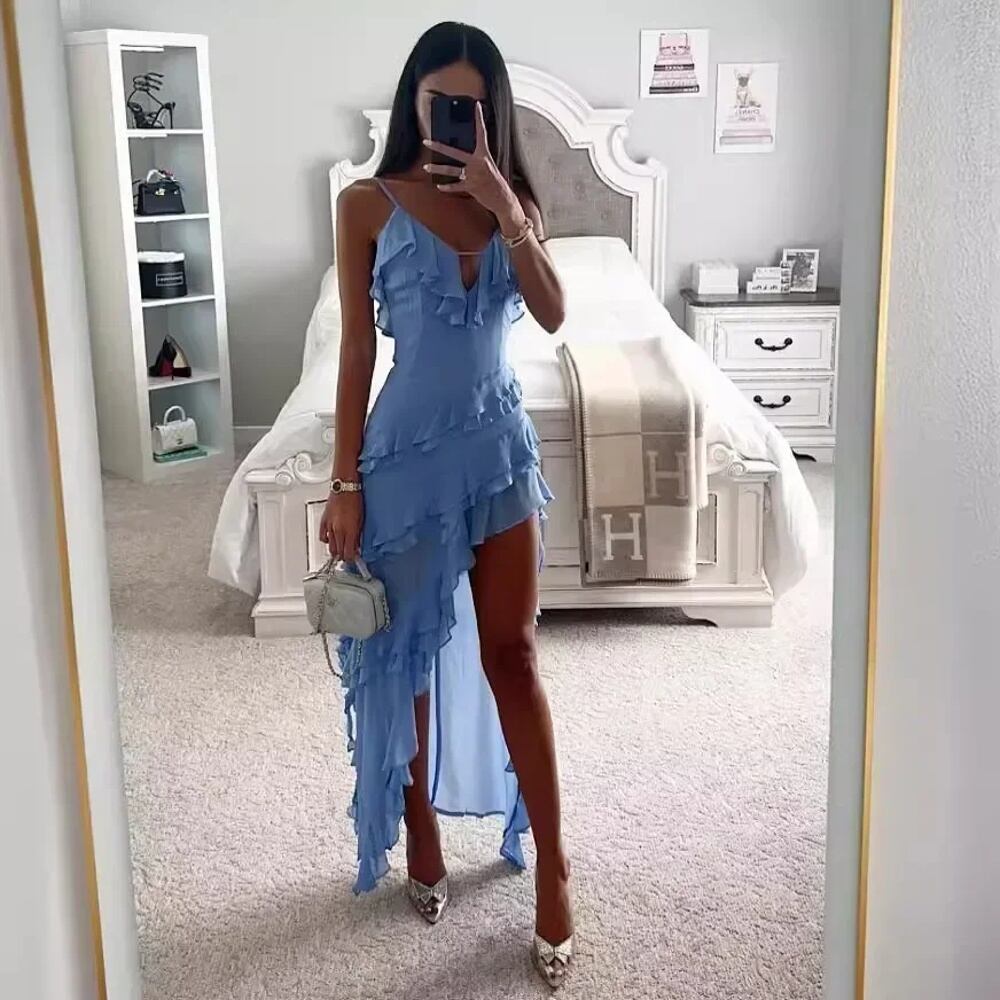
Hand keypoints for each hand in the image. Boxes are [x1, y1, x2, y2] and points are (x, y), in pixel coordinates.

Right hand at [318, 491, 362, 561]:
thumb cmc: (355, 500)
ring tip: (340, 548)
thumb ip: (358, 535)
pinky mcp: (323, 522)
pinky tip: (331, 538)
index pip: (349, 553)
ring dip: (336, 550)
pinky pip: (323, 537)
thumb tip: (358, 546)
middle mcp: (338, 531)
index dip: (352, 558)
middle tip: (348, 554)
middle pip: (339, 553)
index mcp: (349, 531)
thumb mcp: (361, 520)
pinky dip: (327, 540)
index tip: (354, 558)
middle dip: (344, 556)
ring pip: (330, 547)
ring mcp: (330, 527)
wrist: (344, 488)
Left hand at [422, 102, 522, 226]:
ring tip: (426, 167)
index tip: (476, 106)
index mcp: (484, 155)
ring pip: (450, 170)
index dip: (479, 118)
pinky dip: (447, 187)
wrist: (503, 199)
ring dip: (437, 169)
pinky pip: (455, 186)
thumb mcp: (489, 166)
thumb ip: (477, 159)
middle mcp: (478, 163)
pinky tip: (439, 186)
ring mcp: (473, 175)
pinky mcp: (471, 187)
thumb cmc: (496, 183)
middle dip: (438, 147)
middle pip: (454, 152)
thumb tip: (462, 157)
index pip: (481, 133)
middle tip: (426, 141)